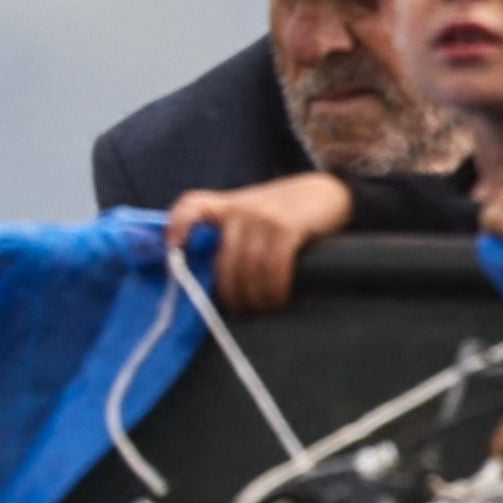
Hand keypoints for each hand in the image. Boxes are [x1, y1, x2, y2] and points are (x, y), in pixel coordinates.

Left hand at [163, 174, 353, 312]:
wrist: (326, 192)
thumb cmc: (285, 212)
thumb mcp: (252, 212)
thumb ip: (231, 234)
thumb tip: (214, 281)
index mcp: (225, 204)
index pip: (190, 207)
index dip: (177, 230)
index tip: (176, 254)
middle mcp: (240, 208)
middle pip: (224, 259)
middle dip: (231, 292)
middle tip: (239, 310)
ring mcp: (263, 216)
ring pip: (249, 267)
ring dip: (254, 296)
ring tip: (261, 307)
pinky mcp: (287, 227)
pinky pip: (274, 266)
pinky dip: (274, 288)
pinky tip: (278, 298)